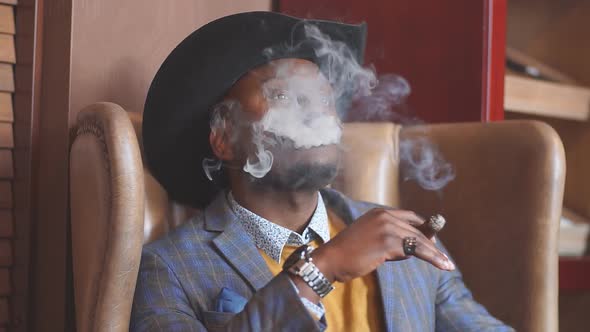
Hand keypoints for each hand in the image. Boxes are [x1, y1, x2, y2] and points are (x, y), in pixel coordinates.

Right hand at [312, 208, 454, 282]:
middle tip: (444, 258)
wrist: (331, 259)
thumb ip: (387, 237)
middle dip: (432, 244)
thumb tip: (410, 247)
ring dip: (435, 253)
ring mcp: (386, 228)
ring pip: (419, 240)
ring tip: (446, 264)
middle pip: (416, 230)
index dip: (423, 229)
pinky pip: (416, 250)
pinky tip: (440, 264)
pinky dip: (431, 257)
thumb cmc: (347, 253)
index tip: (432, 241)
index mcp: (379, 212)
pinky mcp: (388, 242)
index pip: (409, 217)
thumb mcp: (368, 238)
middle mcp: (384, 216)